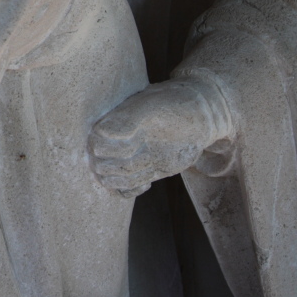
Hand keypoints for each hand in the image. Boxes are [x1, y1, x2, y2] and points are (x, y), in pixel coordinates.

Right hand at [89, 79, 226, 197]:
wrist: (200, 114)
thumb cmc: (176, 105)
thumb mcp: (153, 106)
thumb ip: (128, 119)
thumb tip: (103, 135)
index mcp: (113, 122)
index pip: (96, 145)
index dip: (112, 150)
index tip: (136, 142)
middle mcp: (117, 141)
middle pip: (100, 166)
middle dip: (120, 168)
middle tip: (145, 157)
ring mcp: (131, 156)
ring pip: (111, 180)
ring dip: (128, 180)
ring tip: (149, 170)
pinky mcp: (145, 169)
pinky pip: (124, 188)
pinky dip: (129, 192)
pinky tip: (145, 185)